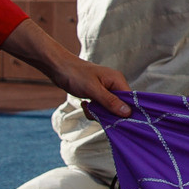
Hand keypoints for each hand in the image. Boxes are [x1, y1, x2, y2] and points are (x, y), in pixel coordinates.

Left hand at [2, 19, 132, 116]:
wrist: (58, 68)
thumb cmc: (75, 74)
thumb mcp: (93, 89)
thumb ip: (110, 101)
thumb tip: (128, 113)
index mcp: (117, 81)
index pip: (131, 100)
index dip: (126, 112)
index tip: (117, 120)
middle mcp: (114, 85)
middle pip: (120, 107)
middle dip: (107, 113)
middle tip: (94, 111)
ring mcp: (106, 90)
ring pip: (109, 109)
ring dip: (97, 112)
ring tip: (87, 106)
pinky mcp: (98, 94)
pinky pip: (100, 108)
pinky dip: (93, 110)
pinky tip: (84, 104)